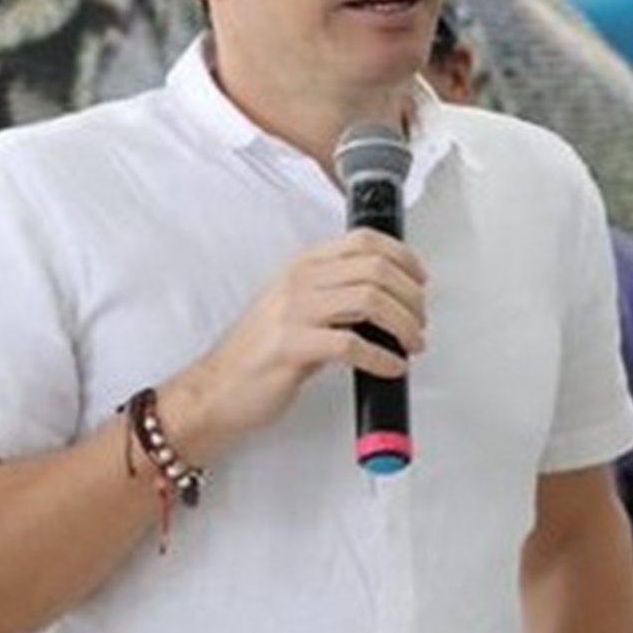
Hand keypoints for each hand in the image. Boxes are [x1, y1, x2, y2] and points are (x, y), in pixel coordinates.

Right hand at [174, 228, 426, 445]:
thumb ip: (332, 294)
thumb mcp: (292, 308)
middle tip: (419, 321)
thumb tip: (385, 300)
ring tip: (411, 344)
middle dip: (411, 297)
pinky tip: (391, 367)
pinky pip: (353, 345)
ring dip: (403, 325)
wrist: (213, 390)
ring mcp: (292, 313)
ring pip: (370, 300)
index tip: (419, 280)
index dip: (403, 257)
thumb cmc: (254, 355)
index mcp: (299, 267)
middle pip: (376, 269)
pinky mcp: (291, 347)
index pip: (363, 241)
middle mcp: (297, 282)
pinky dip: (383, 358)